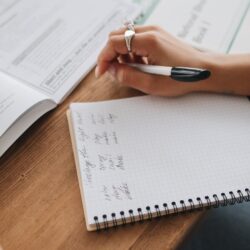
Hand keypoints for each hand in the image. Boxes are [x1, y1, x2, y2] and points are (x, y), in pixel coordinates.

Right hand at [96, 25, 214, 96]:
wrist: (205, 70)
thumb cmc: (183, 77)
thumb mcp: (152, 84)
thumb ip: (128, 77)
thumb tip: (112, 71)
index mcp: (149, 41)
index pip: (114, 42)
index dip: (103, 58)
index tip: (101, 72)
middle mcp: (150, 31)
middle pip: (117, 36)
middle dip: (110, 54)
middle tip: (112, 71)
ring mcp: (155, 31)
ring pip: (125, 38)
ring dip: (121, 54)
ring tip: (130, 70)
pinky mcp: (158, 36)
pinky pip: (136, 40)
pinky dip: (131, 52)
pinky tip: (139, 65)